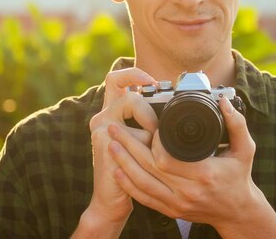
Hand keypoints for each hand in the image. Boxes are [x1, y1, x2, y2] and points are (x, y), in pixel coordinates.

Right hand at [86, 68, 158, 223]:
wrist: (111, 200)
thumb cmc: (133, 169)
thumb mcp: (141, 140)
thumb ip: (149, 121)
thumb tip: (174, 108)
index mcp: (111, 112)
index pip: (116, 79)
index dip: (133, 74)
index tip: (152, 82)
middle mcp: (102, 117)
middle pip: (128, 96)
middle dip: (148, 111)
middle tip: (157, 129)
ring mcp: (101, 130)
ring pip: (133, 115)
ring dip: (150, 129)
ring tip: (155, 146)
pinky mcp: (105, 144)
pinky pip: (135, 137)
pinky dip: (147, 147)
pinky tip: (149, 160)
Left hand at [107, 96, 265, 229]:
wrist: (237, 212)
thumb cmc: (239, 177)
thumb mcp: (245, 149)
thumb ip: (237, 124)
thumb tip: (224, 102)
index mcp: (204, 174)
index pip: (168, 158)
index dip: (153, 142)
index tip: (149, 126)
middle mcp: (188, 191)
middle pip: (149, 168)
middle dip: (129, 146)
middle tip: (115, 128)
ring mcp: (177, 203)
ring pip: (142, 184)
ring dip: (123, 163)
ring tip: (111, 144)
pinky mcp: (171, 210)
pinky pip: (144, 198)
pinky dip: (128, 184)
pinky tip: (117, 171)